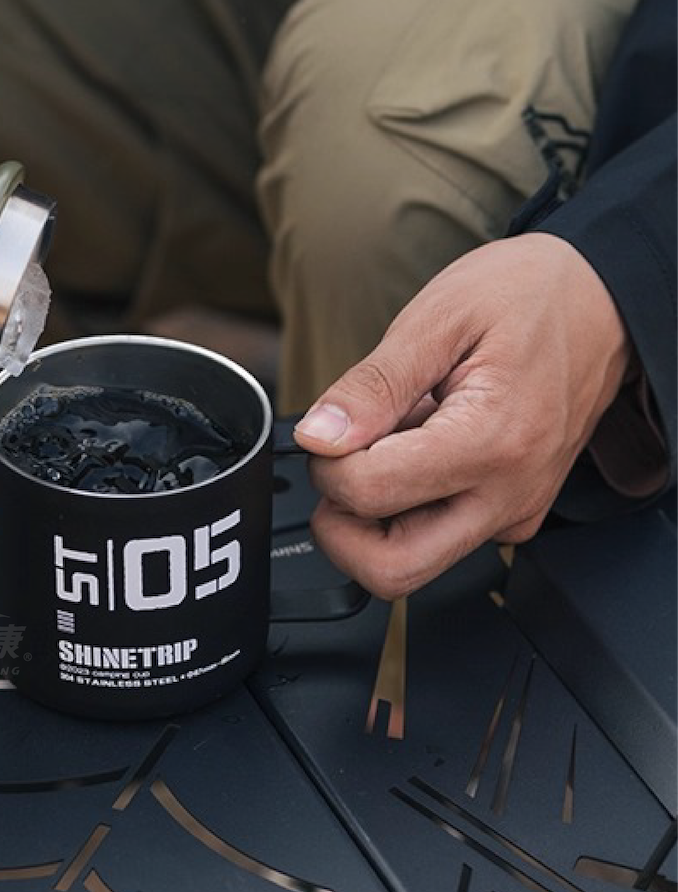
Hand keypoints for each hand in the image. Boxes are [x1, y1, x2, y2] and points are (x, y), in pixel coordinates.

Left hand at [293, 234, 629, 598]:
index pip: (369, 495)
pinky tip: (421, 452)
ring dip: (376, 520)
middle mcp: (509, 494)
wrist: (600, 299)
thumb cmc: (528, 296)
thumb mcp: (437, 319)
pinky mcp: (512, 515)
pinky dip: (410, 509)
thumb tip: (317, 438)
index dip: (327, 465)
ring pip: (414, 563)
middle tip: (342, 468)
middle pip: (393, 569)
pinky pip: (442, 538)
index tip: (331, 432)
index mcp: (491, 442)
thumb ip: (372, 387)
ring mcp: (514, 513)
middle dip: (342, 528)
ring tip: (390, 448)